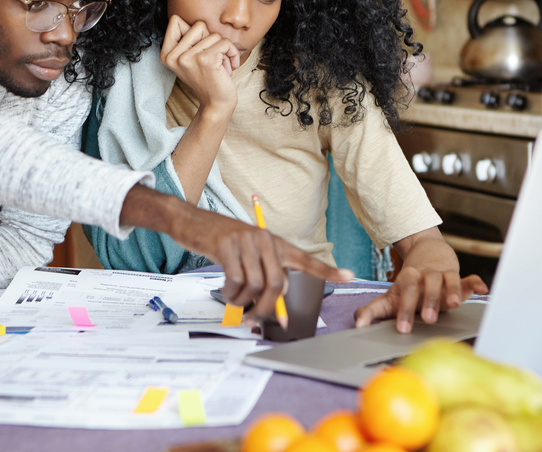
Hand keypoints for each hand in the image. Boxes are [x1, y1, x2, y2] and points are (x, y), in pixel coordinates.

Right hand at [120, 185, 353, 319]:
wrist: (192, 220)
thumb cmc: (220, 241)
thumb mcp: (247, 254)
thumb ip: (263, 274)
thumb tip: (273, 307)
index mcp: (274, 243)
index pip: (305, 258)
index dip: (327, 270)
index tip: (349, 277)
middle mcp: (265, 240)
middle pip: (277, 285)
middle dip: (266, 309)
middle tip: (254, 319)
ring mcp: (246, 241)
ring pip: (255, 286)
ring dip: (242, 302)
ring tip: (233, 299)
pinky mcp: (226, 245)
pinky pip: (235, 281)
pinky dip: (230, 293)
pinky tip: (225, 291)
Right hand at [160, 16, 239, 112]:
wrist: (216, 104)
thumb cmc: (207, 78)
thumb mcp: (190, 58)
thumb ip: (188, 39)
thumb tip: (197, 22)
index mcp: (166, 54)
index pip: (176, 21)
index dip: (194, 32)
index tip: (199, 49)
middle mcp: (173, 56)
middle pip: (198, 25)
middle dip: (211, 40)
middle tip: (212, 59)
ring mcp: (188, 58)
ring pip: (214, 35)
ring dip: (223, 50)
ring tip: (220, 66)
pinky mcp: (205, 60)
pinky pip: (225, 43)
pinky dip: (233, 53)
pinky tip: (229, 67)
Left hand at [354, 270, 488, 331]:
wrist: (427, 253)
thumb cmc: (409, 285)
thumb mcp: (390, 297)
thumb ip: (373, 311)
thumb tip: (357, 324)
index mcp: (408, 280)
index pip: (405, 292)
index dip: (404, 310)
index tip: (403, 328)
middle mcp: (425, 276)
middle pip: (427, 285)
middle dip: (428, 301)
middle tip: (428, 318)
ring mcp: (443, 274)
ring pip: (447, 279)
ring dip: (451, 291)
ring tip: (454, 305)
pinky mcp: (458, 276)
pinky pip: (468, 278)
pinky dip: (475, 283)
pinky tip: (482, 290)